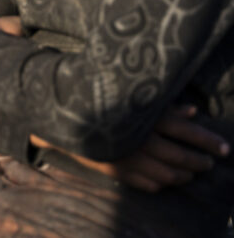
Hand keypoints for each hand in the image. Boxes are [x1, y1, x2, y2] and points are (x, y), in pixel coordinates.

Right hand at [30, 105, 229, 192]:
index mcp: (146, 118)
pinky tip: (166, 180)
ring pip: (167, 174)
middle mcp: (141, 139)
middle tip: (209, 163)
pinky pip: (147, 184)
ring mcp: (129, 158)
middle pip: (180, 155)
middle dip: (199, 161)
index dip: (207, 141)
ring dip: (183, 175)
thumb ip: (163, 105)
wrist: (64, 119)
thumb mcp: (133, 98)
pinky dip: (161, 184)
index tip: (224, 148)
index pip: (185, 130)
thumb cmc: (103, 103)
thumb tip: (192, 111)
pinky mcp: (118, 171)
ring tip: (191, 174)